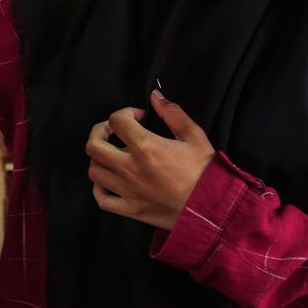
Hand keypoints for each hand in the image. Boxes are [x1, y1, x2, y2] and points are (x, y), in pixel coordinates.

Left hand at [86, 90, 215, 230]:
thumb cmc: (205, 173)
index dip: (125, 113)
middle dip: (100, 131)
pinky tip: (109, 181)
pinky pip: (102, 199)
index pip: (116, 121)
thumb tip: (156, 97)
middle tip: (114, 130)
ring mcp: (129, 191)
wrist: (214, 208)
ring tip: (113, 155)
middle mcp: (131, 169)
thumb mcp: (194, 136)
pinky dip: (99, 188)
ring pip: (94, 171)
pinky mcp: (131, 209)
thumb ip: (172, 113)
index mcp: (146, 147)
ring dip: (100, 159)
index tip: (138, 117)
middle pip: (93, 145)